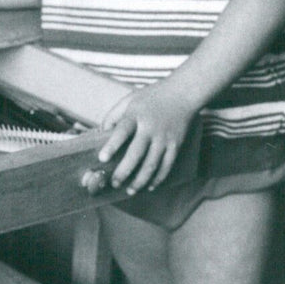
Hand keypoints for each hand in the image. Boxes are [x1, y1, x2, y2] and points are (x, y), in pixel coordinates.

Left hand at [87, 80, 196, 195]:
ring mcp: (164, 138)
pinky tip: (149, 187)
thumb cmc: (152, 96)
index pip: (122, 131)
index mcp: (136, 115)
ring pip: (152, 164)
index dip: (112, 145)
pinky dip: (158, 178)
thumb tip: (101, 133)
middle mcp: (150, 127)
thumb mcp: (130, 99)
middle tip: (114, 183)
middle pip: (136, 153)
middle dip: (124, 171)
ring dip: (140, 180)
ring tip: (129, 190)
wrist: (183, 92)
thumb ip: (114, 115)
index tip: (102, 158)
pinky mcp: (176, 144)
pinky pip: (167, 166)